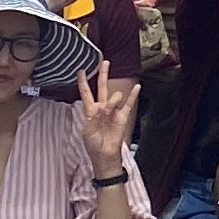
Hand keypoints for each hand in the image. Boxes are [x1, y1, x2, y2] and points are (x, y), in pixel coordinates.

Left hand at [74, 61, 140, 177]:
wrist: (104, 155)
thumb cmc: (93, 144)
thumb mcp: (87, 130)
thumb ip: (93, 116)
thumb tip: (103, 106)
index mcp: (90, 111)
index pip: (86, 93)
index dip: (83, 82)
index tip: (81, 71)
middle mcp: (102, 108)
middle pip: (102, 87)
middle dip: (103, 74)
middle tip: (104, 62)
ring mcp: (113, 111)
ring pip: (114, 96)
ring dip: (112, 101)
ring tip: (109, 111)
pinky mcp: (122, 116)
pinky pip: (128, 103)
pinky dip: (133, 95)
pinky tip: (137, 87)